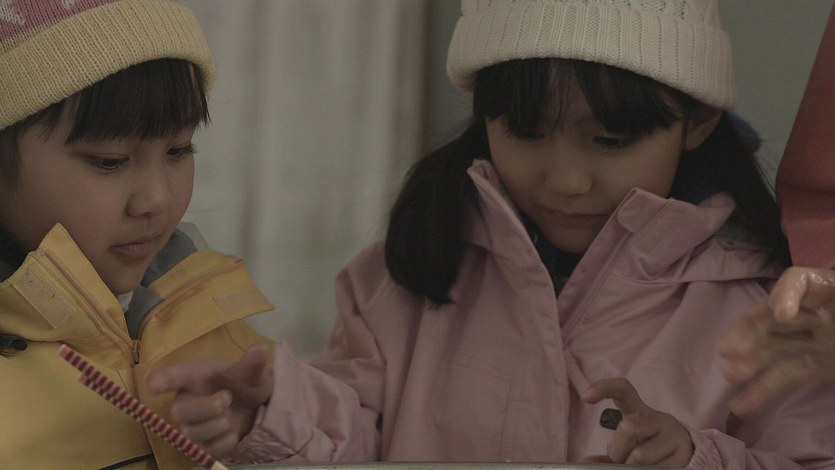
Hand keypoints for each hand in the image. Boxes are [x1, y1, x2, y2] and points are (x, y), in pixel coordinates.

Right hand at [147, 344, 273, 457]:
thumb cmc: (245, 383)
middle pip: (179, 411)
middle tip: (227, 398)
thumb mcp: (252, 372)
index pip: (172, 376)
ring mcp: (191, 426)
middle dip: (206, 407)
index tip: (153, 384)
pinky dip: (225, 442)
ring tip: (231, 416)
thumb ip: (252, 364)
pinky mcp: (201, 447)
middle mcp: (187, 401)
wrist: (256, 407)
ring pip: (193, 433)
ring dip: (219, 425)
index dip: (162, 380)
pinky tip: (232, 432)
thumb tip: (260, 349)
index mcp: (195, 376)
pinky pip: (207, 451)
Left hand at [581, 377, 693, 467]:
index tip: (585, 396)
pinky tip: (653, 469)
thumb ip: (610, 452)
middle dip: (619, 451)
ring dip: (632, 467)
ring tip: (639, 467)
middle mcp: (658, 419)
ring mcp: (673, 435)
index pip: (623, 390)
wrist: (688, 455)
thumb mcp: (629, 446)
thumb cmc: (650, 448)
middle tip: (624, 460)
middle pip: (628, 428)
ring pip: (641, 455)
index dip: (603, 388)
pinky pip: (656, 469)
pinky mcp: (684, 454)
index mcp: (639, 412)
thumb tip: (585, 462)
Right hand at [719, 267, 834, 415]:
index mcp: (834, 289)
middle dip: (752, 331)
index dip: (785, 294)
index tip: (781, 315)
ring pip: (778, 349)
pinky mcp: (822, 367)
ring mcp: (820, 341)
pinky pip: (789, 377)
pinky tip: (743, 404)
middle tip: (730, 349)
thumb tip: (793, 311)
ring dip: (752, 363)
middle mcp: (822, 313)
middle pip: (778, 316)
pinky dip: (765, 391)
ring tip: (729, 376)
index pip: (801, 281)